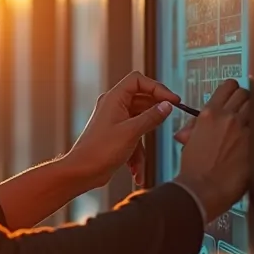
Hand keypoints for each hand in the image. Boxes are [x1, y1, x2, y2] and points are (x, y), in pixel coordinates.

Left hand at [64, 71, 179, 189]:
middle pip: (142, 100)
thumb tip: (166, 106)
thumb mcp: (132, 132)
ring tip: (143, 158)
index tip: (171, 99)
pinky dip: (137, 153)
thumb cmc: (99, 151)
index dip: (157, 88)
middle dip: (155, 114)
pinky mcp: (116, 134)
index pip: (138, 81)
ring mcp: (114, 120)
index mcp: (114, 99)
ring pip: (140, 122)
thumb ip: (152, 117)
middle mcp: (113, 106)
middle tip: (169, 119)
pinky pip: (133, 137)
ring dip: (144, 142)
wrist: (82, 172)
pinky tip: (136, 169)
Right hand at [174, 78, 250, 220]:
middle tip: (244, 110)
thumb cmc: (194, 169)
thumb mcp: (189, 141)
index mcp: (209, 114)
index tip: (235, 96)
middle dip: (246, 100)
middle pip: (245, 94)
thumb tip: (196, 124)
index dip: (234, 90)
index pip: (228, 86)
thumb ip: (196, 127)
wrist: (202, 189)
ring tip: (253, 124)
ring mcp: (243, 130)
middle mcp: (227, 117)